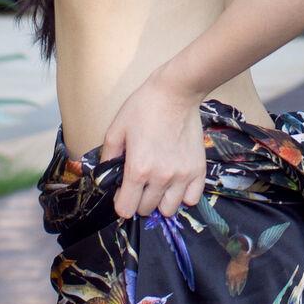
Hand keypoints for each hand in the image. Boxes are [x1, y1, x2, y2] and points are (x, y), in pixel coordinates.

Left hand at [100, 74, 206, 220]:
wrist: (176, 93)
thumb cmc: (143, 108)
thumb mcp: (116, 129)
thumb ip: (107, 157)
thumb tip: (105, 177)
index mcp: (138, 169)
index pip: (126, 209)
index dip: (121, 202)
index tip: (122, 191)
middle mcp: (161, 178)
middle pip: (146, 210)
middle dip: (139, 200)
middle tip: (139, 183)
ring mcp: (182, 176)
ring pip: (169, 209)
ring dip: (160, 201)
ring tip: (158, 185)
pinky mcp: (198, 170)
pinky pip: (192, 199)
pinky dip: (183, 196)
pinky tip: (176, 183)